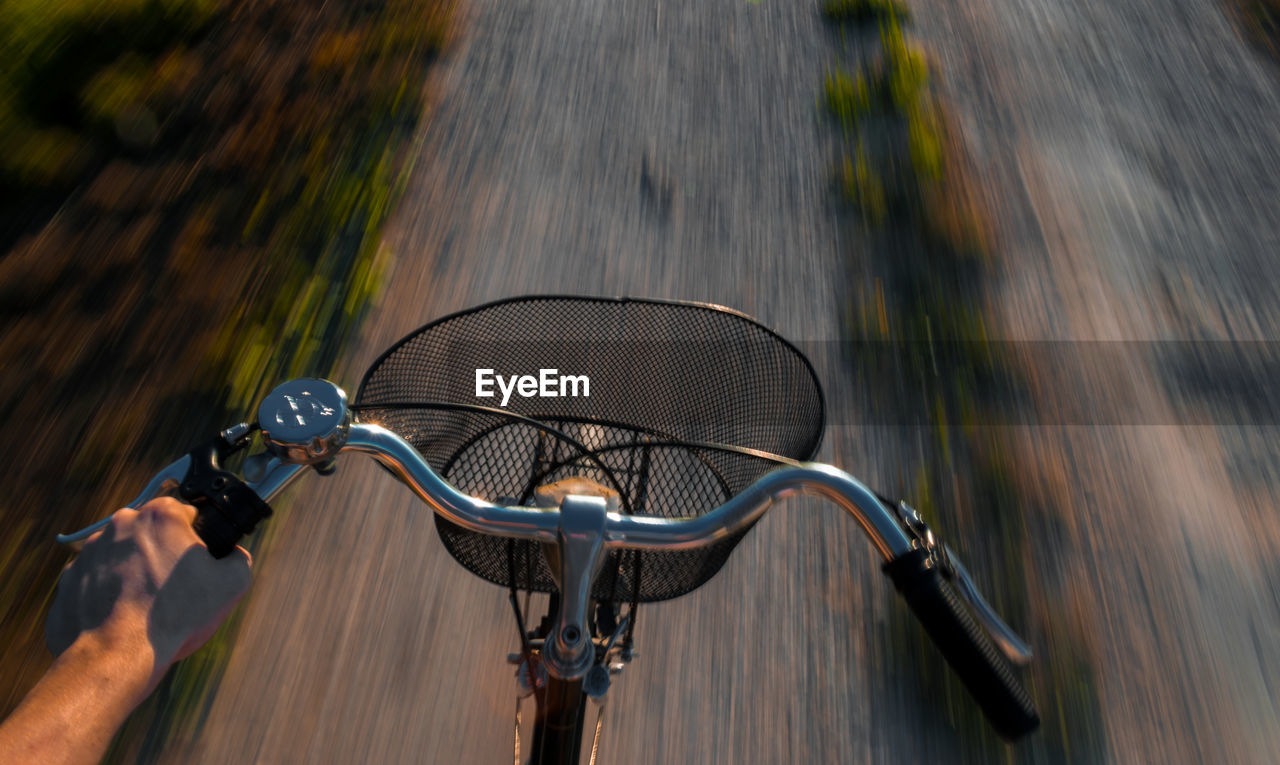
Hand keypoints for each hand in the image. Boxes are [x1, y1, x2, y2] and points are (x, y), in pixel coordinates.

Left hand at [46, 497, 252, 693]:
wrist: (116, 657)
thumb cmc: (175, 617)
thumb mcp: (233, 584)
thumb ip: (239, 558)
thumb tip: (233, 555)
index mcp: (160, 515)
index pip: (187, 514)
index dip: (198, 539)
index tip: (198, 565)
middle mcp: (120, 524)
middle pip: (152, 533)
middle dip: (163, 554)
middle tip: (174, 589)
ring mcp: (89, 552)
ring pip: (122, 556)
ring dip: (135, 573)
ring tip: (148, 608)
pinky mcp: (69, 579)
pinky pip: (97, 581)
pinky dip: (110, 595)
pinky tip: (124, 618)